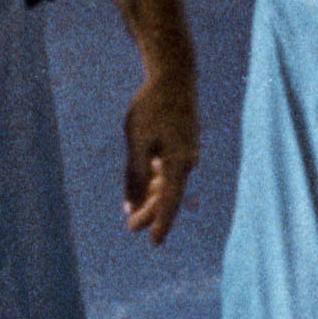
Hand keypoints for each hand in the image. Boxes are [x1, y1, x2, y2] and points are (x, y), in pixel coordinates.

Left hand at [122, 62, 200, 244]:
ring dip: (150, 195)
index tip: (154, 243)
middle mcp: (188, 161)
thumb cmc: (152, 108)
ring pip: (168, 181)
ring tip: (130, 209)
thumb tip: (133, 205)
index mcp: (179, 163)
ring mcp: (188, 152)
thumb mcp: (137, 143)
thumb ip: (136, 175)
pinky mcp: (184, 143)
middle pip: (168, 194)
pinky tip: (140, 186)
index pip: (170, 201)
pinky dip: (154, 178)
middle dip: (149, 210)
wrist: (174, 76)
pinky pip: (169, 168)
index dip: (161, 223)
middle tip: (129, 227)